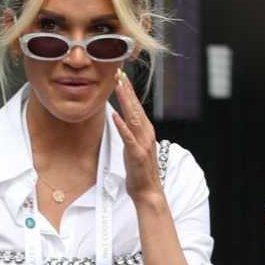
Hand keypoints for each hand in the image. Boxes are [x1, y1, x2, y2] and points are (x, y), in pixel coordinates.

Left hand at [111, 72, 164, 206]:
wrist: (148, 191)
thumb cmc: (140, 171)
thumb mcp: (135, 147)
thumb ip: (131, 133)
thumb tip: (124, 120)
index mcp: (146, 131)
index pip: (137, 107)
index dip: (129, 91)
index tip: (122, 77)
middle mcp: (146, 134)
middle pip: (135, 107)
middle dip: (127, 90)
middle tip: (119, 74)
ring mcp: (142, 143)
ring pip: (133, 117)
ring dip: (126, 101)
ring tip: (118, 87)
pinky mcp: (137, 154)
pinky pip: (128, 137)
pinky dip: (122, 126)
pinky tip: (115, 115)